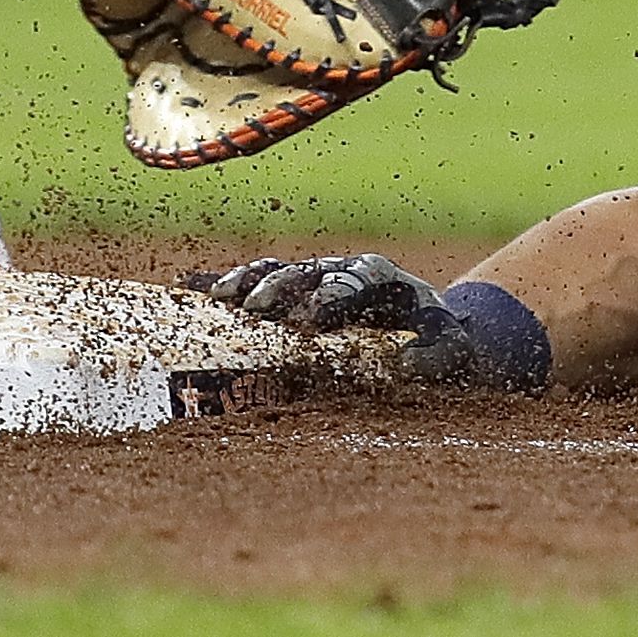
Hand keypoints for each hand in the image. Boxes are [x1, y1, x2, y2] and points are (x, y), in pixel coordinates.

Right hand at [193, 253, 481, 382]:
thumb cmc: (436, 339)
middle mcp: (339, 272)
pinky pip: (252, 286)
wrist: (424, 330)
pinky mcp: (289, 297)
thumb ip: (436, 357)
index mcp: (378, 278)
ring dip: (247, 283)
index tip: (311, 318)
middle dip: (281, 289)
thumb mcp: (450, 349)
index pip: (351, 281)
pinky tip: (187, 287)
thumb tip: (406, 366)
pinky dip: (222, 286)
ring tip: (220, 299)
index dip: (330, 297)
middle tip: (258, 308)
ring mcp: (311, 281)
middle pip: (305, 272)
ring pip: (275, 272)